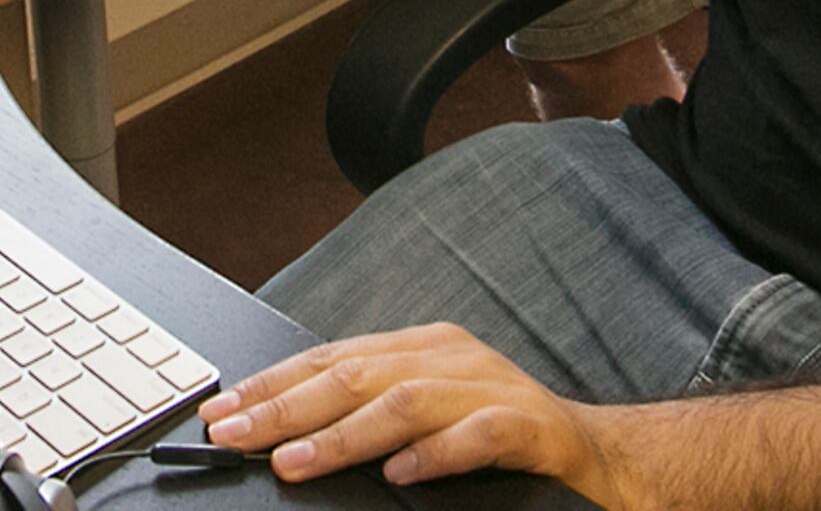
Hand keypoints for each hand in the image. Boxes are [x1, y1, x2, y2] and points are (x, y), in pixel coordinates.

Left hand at [200, 324, 619, 498]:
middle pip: (357, 375)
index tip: (224, 412)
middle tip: (238, 436)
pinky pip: (478, 436)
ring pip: (406, 402)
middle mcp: (452, 358)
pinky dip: (436, 453)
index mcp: (421, 347)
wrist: (596, 452)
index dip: (274, 384)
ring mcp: (492, 388)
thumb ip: (369, 413)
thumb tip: (282, 436)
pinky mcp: (529, 426)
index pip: (332, 358)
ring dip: (344, 435)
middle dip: (289, 408)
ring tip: (296, 459)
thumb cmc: (501, 435)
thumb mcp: (428, 413)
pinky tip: (401, 472)